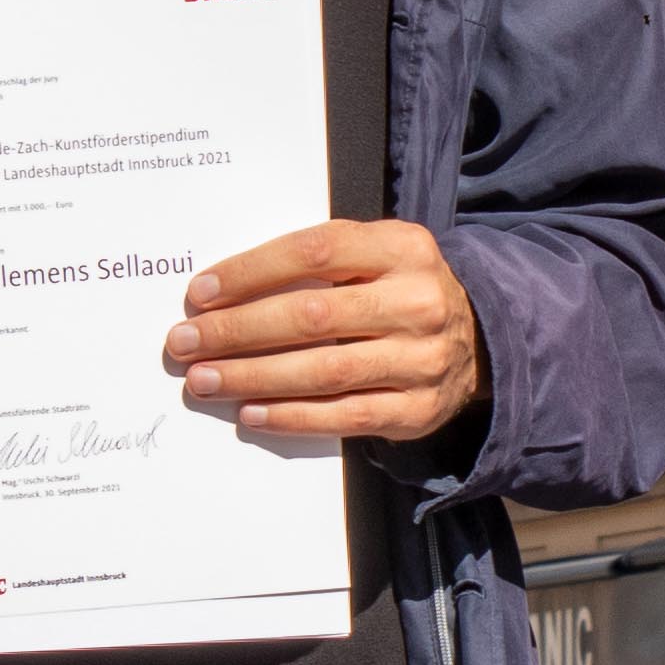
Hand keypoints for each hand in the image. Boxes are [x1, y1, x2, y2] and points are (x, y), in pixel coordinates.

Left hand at [165, 220, 485, 444]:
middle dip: (236, 331)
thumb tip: (224, 292)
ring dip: (253, 377)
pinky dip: (291, 416)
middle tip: (184, 343)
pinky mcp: (417, 410)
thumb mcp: (376, 255)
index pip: (315, 251)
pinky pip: (344, 416)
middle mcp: (418, 301)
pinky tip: (250, 413)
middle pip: (311, 316)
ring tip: (204, 380)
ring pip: (323, 371)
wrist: (480, 341)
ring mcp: (422, 360)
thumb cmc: (400, 292)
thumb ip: (317, 261)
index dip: (251, 272)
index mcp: (403, 248)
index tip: (201, 294)